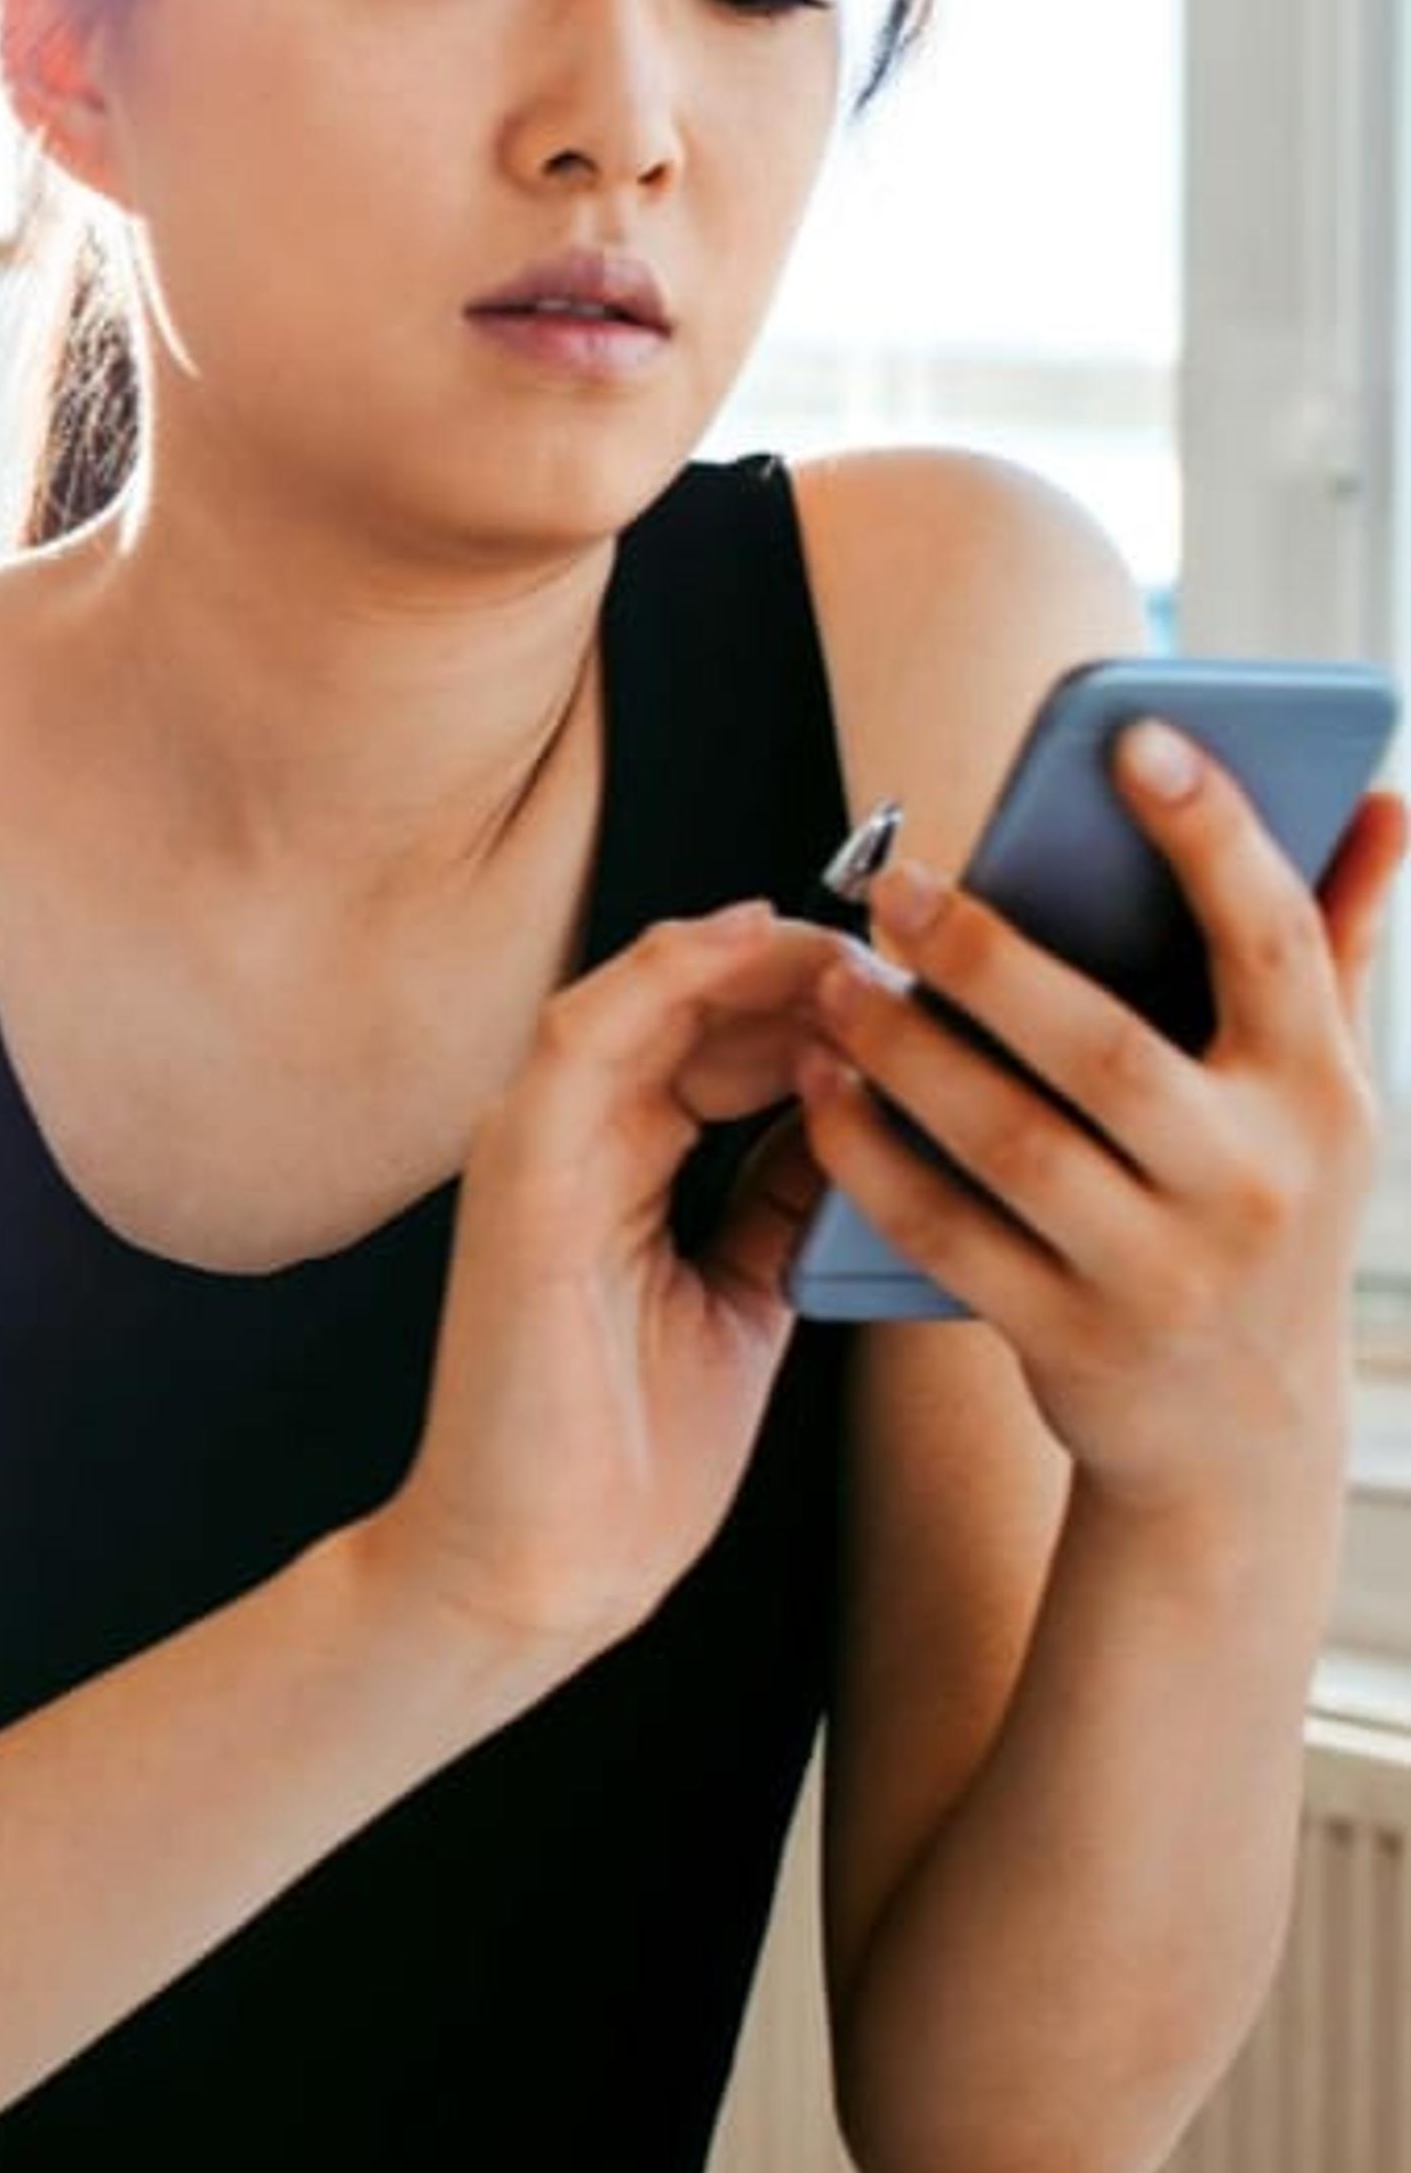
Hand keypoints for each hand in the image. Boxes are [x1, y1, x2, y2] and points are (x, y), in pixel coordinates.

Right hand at [371, 903, 854, 1658]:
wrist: (541, 1567)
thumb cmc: (630, 1460)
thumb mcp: (745, 1298)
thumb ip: (780, 1202)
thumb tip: (863, 1116)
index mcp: (620, 1169)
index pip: (720, 1039)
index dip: (821, 1001)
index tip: (932, 996)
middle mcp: (572, 1140)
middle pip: (691, 1001)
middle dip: (806, 967)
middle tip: (918, 955)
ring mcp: (536, 1147)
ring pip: (643, 994)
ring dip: (753, 955)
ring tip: (860, 944)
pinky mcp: (518, 1171)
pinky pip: (586, 1035)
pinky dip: (666, 975)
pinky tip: (751, 943)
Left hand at [799, 723, 1410, 1521]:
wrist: (1240, 1435)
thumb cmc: (1265, 1207)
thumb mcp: (1320, 1091)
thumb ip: (1336, 942)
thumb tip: (1384, 800)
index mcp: (1322, 1094)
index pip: (1273, 941)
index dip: (1212, 835)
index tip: (1136, 738)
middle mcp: (1254, 1180)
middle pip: (1102, 1048)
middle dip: (989, 958)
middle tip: (895, 883)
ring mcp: (1161, 1268)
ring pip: (1008, 1141)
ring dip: (904, 1052)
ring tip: (833, 981)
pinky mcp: (1069, 1334)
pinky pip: (945, 1229)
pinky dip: (871, 1155)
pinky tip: (818, 1088)